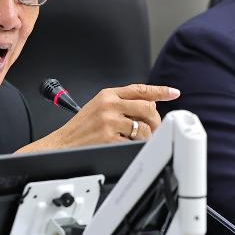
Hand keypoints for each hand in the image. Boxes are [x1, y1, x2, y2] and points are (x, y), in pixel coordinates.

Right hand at [18, 83, 179, 152]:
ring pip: (143, 127)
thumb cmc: (80, 128)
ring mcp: (109, 122)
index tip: (173, 92)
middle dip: (155, 119)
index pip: (139, 89)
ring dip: (146, 135)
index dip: (160, 91)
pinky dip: (135, 145)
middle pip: (147, 107)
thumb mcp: (98, 106)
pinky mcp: (109, 138)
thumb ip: (121, 102)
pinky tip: (127, 145)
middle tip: (155, 126)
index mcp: (107, 94)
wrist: (61, 143)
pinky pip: (134, 142)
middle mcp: (109, 105)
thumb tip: (149, 104)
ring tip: (139, 139)